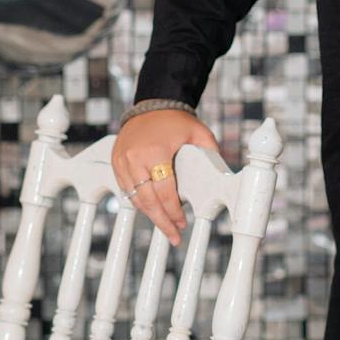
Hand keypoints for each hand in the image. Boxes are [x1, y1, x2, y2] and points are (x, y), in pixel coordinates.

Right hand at [111, 109, 221, 246]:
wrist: (152, 103)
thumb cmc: (177, 120)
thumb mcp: (199, 133)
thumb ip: (210, 154)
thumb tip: (223, 178)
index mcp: (155, 152)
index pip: (164, 192)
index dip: (174, 212)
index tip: (182, 224)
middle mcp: (134, 158)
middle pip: (147, 200)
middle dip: (161, 221)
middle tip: (173, 235)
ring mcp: (122, 160)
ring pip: (134, 198)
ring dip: (150, 214)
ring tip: (164, 225)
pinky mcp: (116, 161)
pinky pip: (126, 189)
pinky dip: (138, 201)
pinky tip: (151, 209)